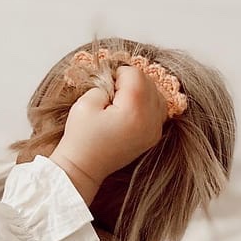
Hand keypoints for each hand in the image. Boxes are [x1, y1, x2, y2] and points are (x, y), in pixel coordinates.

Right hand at [49, 66, 166, 200]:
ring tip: (120, 101)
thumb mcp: (86, 103)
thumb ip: (104, 85)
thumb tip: (116, 83)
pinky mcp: (153, 137)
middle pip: (149, 83)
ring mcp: (154, 130)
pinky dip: (147, 103)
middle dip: (130, 81)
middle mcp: (150, 121)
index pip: (136, 74)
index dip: (118, 73)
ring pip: (157, 94)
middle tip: (111, 92)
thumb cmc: (81, 137)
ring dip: (140, 91)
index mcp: (134, 111)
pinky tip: (130, 109)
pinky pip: (158, 109)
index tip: (105, 83)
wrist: (83, 167)